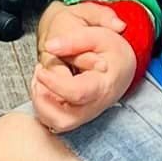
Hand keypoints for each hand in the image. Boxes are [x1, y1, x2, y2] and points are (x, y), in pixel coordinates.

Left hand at [31, 0, 135, 134]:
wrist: (121, 65)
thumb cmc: (111, 51)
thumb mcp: (98, 36)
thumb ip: (75, 39)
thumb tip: (50, 46)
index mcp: (102, 86)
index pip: (77, 93)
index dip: (54, 83)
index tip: (41, 70)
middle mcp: (94, 106)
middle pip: (63, 120)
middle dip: (42, 100)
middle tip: (40, 73)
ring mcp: (85, 114)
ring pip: (56, 124)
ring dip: (40, 104)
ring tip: (40, 78)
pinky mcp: (76, 115)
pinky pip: (54, 122)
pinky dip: (43, 107)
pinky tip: (43, 85)